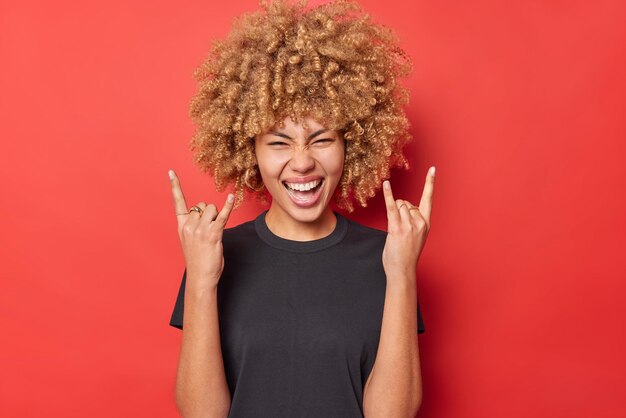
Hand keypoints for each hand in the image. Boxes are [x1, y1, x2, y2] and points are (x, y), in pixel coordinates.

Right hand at [169, 169, 234, 290]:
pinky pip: (222, 216)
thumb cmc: (198, 260)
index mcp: (182, 226)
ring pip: (213, 209)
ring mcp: (200, 229)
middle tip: (210, 231)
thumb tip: (208, 213)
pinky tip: (232, 197)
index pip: (177, 202)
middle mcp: (189, 225)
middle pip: (203, 205)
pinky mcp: (213, 234)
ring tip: (215, 233)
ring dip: (218, 217)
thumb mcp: (191, 240)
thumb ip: (195, 225)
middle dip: (210, 213)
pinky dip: (228, 207)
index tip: (171, 172)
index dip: (175, 186)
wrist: (200, 277)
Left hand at [381, 167, 434, 283]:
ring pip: (399, 205)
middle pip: (406, 202)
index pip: (429, 199)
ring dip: (394, 213)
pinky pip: (391, 207)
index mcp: (426, 223)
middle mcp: (419, 222)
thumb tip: (405, 206)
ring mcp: (409, 225)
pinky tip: (386, 184)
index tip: (433, 169)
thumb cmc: (406, 254)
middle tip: (399, 228)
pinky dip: (388, 194)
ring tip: (396, 230)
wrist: (402, 270)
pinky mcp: (397, 228)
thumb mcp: (416, 235)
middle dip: (400, 209)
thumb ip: (414, 220)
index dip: (430, 183)